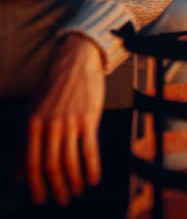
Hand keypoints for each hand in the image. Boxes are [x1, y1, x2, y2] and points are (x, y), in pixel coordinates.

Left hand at [26, 34, 104, 206]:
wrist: (75, 61)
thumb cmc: (53, 88)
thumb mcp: (33, 112)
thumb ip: (26, 144)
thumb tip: (17, 175)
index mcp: (32, 124)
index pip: (32, 163)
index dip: (36, 185)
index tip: (41, 200)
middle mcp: (49, 125)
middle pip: (51, 165)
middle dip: (56, 188)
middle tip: (62, 200)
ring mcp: (70, 121)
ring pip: (70, 160)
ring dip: (74, 181)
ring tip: (78, 191)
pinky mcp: (89, 117)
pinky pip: (90, 148)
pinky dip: (92, 168)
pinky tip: (93, 179)